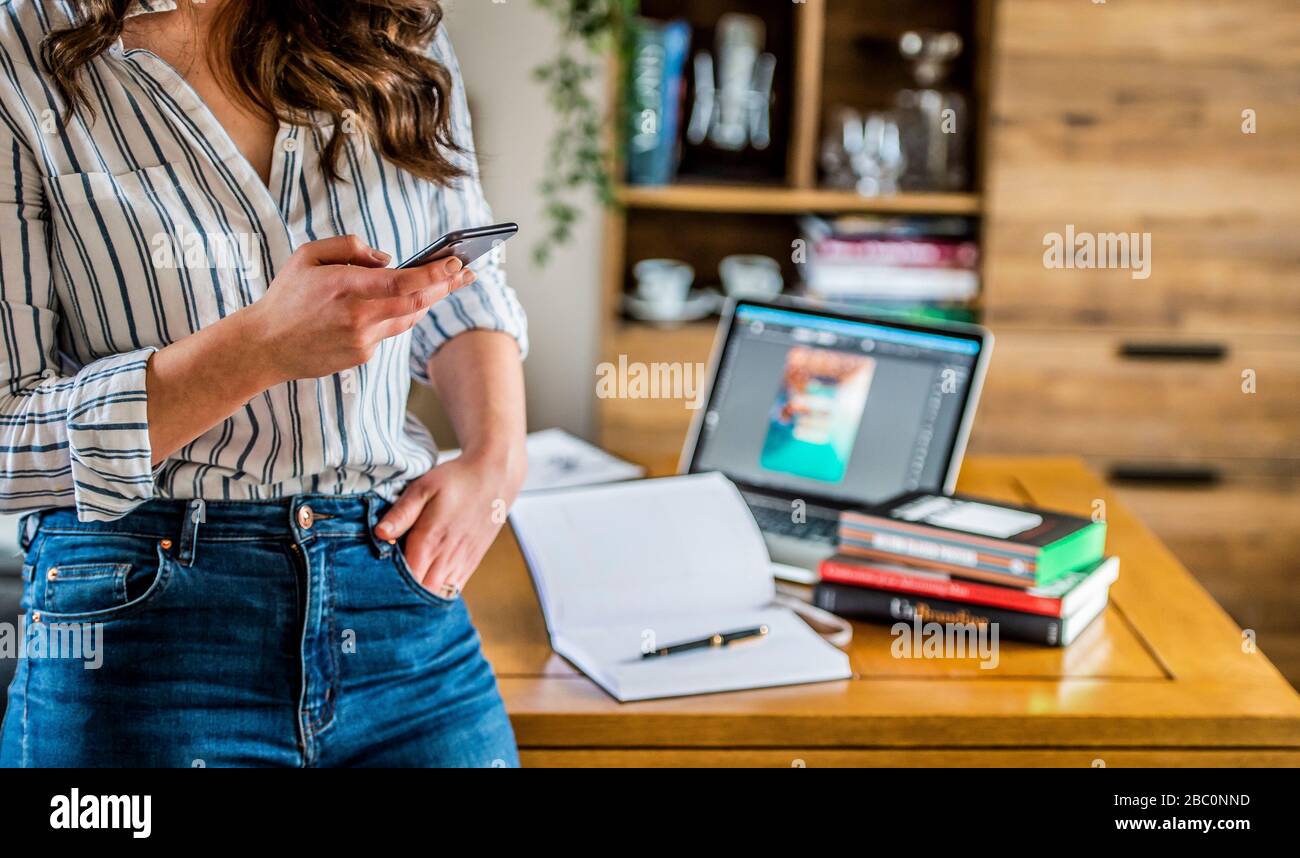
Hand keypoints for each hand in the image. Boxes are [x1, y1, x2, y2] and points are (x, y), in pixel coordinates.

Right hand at [240, 234, 475, 383]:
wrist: (265, 347)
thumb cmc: (286, 296)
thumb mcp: (308, 256)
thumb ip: (349, 248)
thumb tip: (388, 259)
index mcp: (345, 287)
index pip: (403, 281)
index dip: (435, 273)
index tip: (457, 262)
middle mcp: (358, 317)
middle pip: (416, 302)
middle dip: (447, 286)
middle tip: (468, 273)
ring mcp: (362, 341)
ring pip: (408, 318)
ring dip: (429, 300)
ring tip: (448, 283)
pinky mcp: (362, 356)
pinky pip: (390, 331)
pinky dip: (399, 315)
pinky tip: (408, 303)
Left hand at [374, 447, 526, 598]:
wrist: (495, 477)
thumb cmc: (456, 480)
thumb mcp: (423, 488)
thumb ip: (402, 513)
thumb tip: (380, 534)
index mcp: (430, 540)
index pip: (406, 579)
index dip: (391, 585)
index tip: (377, 581)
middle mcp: (447, 557)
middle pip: (422, 594)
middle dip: (404, 596)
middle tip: (387, 587)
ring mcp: (462, 562)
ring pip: (439, 595)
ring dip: (422, 596)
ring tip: (406, 589)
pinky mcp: (472, 562)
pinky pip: (454, 589)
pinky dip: (439, 592)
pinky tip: (428, 584)